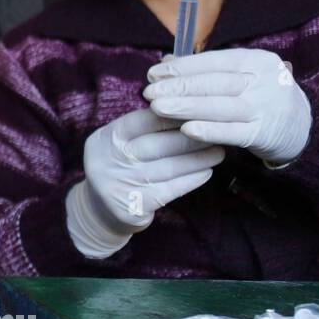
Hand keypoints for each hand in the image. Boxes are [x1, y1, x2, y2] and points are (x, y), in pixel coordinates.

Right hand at [65, 108, 224, 258]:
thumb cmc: (120, 167)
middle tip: (216, 131)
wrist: (100, 211)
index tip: (198, 111)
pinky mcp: (133, 207)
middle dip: (190, 137)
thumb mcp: (119, 144)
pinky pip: (170, 190)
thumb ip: (142, 127)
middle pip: (156, 144)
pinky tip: (206, 172)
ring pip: (167, 168)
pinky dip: (191, 179)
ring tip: (218, 152)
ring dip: (197, 159)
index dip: (171, 115)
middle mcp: (108, 160)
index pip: (141, 121)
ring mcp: (119, 184)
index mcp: (105, 138)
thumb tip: (184, 107)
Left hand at [144, 48, 311, 166]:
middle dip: (178, 87)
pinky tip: (186, 130)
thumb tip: (165, 62)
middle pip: (215, 83)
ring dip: (186, 107)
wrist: (299, 126)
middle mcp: (264, 81)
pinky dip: (209, 130)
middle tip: (148, 92)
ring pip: (221, 106)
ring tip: (157, 108)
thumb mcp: (239, 77)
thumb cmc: (257, 96)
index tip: (152, 74)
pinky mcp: (265, 133)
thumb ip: (205, 70)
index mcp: (256, 61)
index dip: (182, 67)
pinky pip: (233, 132)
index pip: (214, 62)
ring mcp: (266, 108)